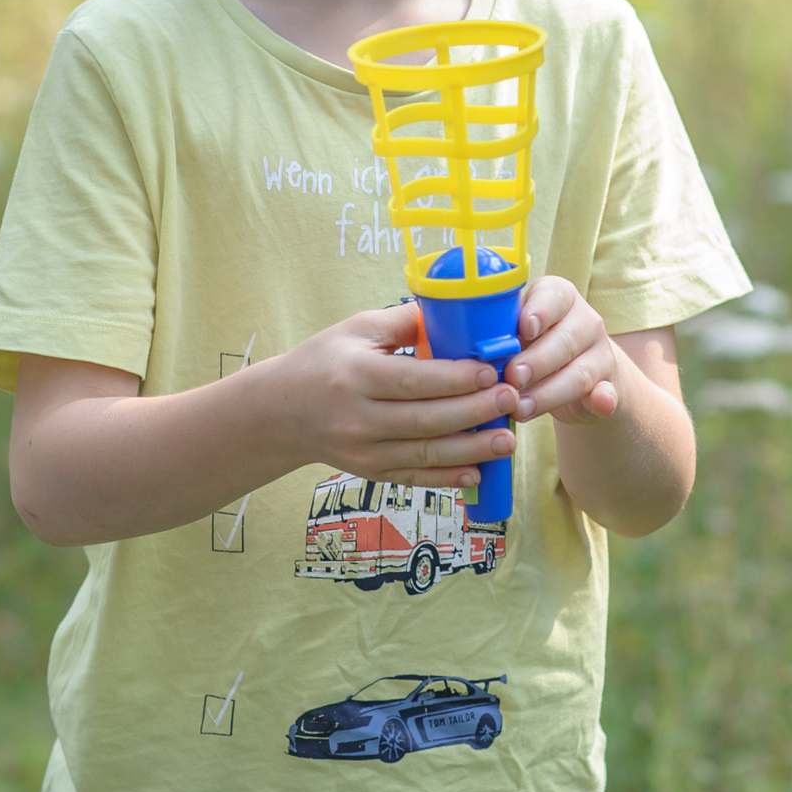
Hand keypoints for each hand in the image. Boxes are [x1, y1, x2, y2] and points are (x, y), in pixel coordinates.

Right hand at [278, 301, 518, 485]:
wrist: (280, 413)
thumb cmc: (323, 361)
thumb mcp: (355, 329)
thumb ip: (404, 322)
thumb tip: (454, 313)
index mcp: (356, 375)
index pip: (412, 379)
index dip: (454, 379)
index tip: (490, 371)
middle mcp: (358, 418)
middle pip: (425, 419)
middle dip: (474, 412)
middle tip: (511, 400)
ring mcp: (363, 451)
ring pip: (425, 453)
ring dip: (471, 450)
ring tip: (507, 440)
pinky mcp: (370, 472)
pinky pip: (414, 477)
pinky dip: (447, 479)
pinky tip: (478, 473)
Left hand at [504, 277, 620, 425]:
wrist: (576, 374)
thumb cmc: (531, 345)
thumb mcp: (516, 331)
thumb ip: (502, 334)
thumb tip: (478, 349)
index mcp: (559, 297)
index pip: (552, 297)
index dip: (539, 312)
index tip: (525, 328)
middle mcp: (585, 321)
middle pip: (564, 340)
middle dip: (536, 361)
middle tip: (512, 378)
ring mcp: (601, 354)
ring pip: (579, 373)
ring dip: (549, 393)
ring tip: (520, 408)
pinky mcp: (609, 386)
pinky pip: (608, 393)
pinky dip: (604, 399)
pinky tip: (600, 404)